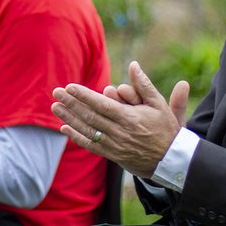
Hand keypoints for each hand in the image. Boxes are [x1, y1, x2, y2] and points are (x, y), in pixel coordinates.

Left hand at [52, 61, 189, 177]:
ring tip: (55, 107)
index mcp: (130, 118)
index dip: (84, 96)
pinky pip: (91, 145)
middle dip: (71, 104)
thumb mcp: (160, 104)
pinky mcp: (112, 155)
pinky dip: (77, 137)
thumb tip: (133, 65)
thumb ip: (145, 84)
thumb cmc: (166, 129)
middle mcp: (119, 132)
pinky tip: (65, 128)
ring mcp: (114, 145)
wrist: (171, 160)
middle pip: (90, 116)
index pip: (101, 105)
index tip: (69, 87)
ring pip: (87, 130)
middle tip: (55, 92)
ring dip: (69, 118)